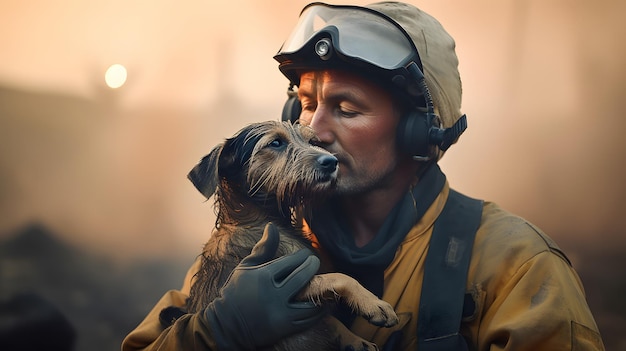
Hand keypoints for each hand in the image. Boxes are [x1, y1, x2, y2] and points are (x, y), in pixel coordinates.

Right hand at [204, 222, 324, 349]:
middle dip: (313, 266)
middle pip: (303, 276)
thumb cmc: (236, 292)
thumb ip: (263, 248)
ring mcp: (280, 313)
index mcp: (263, 276)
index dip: (303, 255)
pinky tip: (321, 301)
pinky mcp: (285, 327)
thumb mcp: (246, 268)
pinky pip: (309, 318)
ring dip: (320, 288)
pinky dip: (318, 309)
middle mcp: (272, 294)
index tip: (306, 254)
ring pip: (310, 298)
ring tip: (323, 281)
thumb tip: (272, 226)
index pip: (291, 261)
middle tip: (315, 262)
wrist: (227, 326)